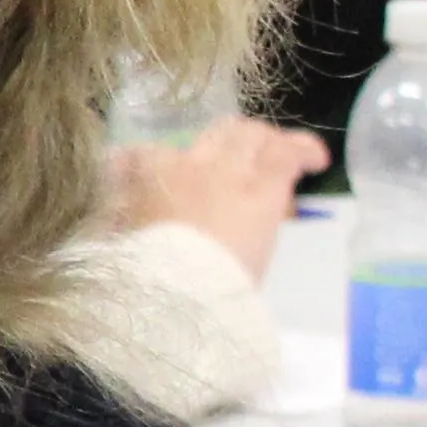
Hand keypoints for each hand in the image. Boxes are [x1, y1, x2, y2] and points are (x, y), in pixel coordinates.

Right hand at [102, 115, 322, 276]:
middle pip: (214, 134)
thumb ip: (118, 226)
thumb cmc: (144, 277)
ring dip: (267, 142)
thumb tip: (110, 225)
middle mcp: (187, 162)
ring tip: (281, 155)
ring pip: (251, 135)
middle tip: (241, 161)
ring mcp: (228, 171)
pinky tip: (316, 163)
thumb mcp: (119, 244)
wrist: (177, 292)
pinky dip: (304, 151)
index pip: (144, 154)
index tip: (156, 182)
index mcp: (148, 179)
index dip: (152, 162)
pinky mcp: (263, 188)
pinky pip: (288, 153)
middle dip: (230, 142)